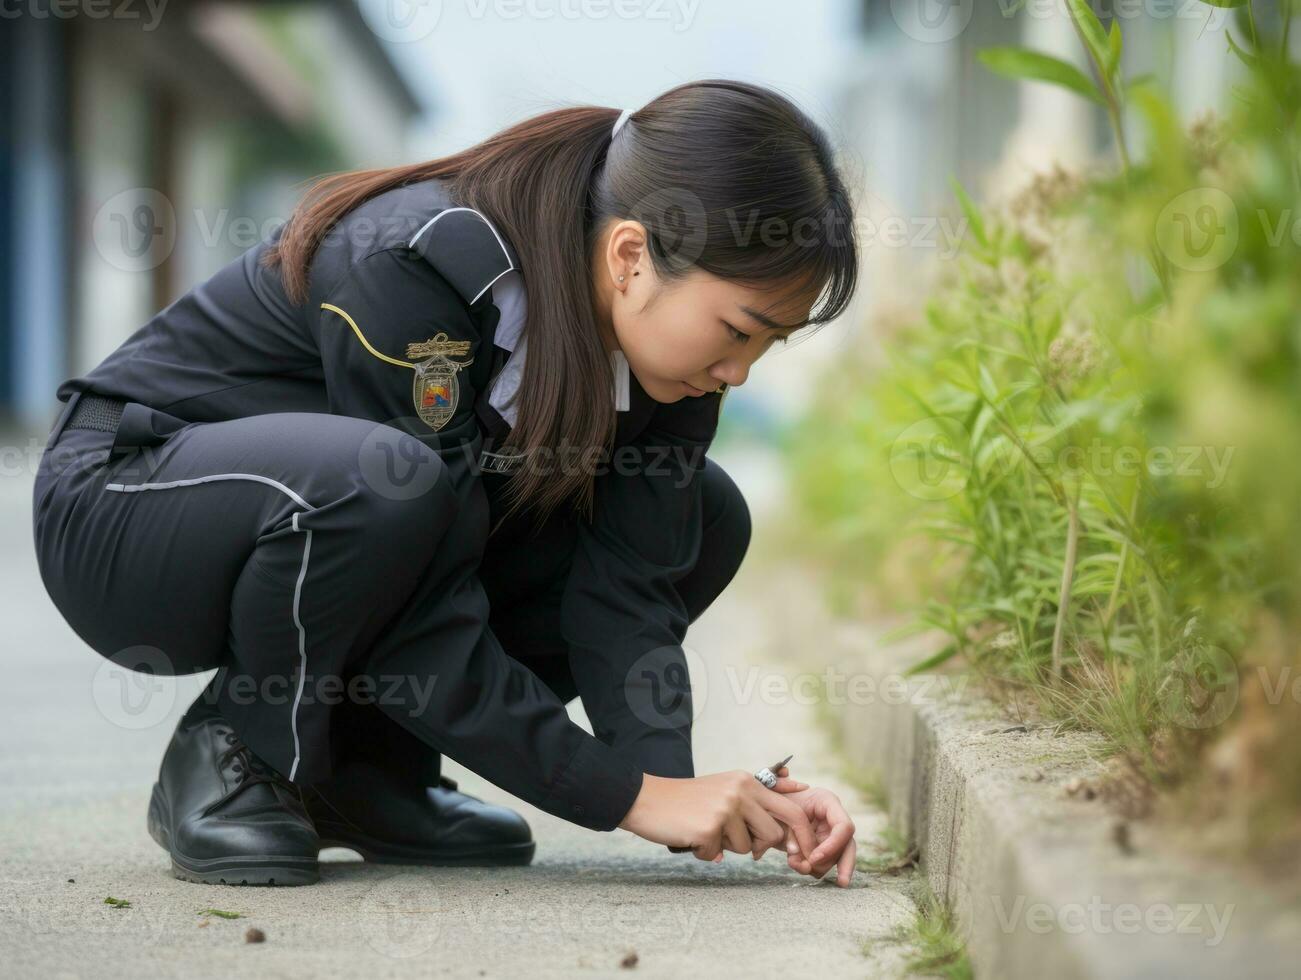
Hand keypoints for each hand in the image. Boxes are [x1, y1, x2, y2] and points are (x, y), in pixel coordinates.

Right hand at [619, 770, 817, 863]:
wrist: (648, 800)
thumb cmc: (689, 799)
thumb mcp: (727, 787)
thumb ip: (759, 792)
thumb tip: (799, 785)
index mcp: (747, 782)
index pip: (791, 810)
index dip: (803, 834)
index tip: (805, 852)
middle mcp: (740, 792)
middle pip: (773, 834)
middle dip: (759, 846)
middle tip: (734, 841)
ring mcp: (725, 810)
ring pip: (747, 848)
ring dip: (727, 847)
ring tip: (706, 830)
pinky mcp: (709, 828)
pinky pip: (718, 854)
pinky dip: (705, 852)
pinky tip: (692, 836)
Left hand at [770, 786, 856, 886]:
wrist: (765, 805)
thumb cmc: (774, 801)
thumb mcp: (782, 811)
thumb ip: (796, 833)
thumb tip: (806, 860)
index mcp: (826, 801)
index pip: (843, 826)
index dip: (833, 845)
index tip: (814, 858)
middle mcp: (832, 818)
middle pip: (848, 845)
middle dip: (846, 865)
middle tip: (841, 883)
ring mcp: (828, 834)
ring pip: (835, 859)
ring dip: (816, 866)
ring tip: (794, 863)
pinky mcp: (821, 847)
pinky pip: (821, 864)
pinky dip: (808, 868)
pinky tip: (794, 863)